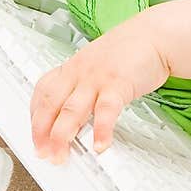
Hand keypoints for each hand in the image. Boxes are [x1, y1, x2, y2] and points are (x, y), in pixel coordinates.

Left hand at [30, 14, 169, 163]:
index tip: (35, 135)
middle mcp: (79, 73)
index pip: (42, 91)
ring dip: (62, 136)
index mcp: (72, 67)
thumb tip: (74, 116)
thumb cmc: (128, 51)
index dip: (35, 115)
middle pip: (51, 104)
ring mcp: (97, 78)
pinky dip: (101, 130)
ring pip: (71, 110)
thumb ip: (83, 86)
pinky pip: (106, 111)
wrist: (155, 35)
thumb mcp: (95, 64)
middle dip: (42, 131)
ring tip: (61, 155)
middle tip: (42, 152)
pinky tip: (99, 145)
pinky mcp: (118, 84)